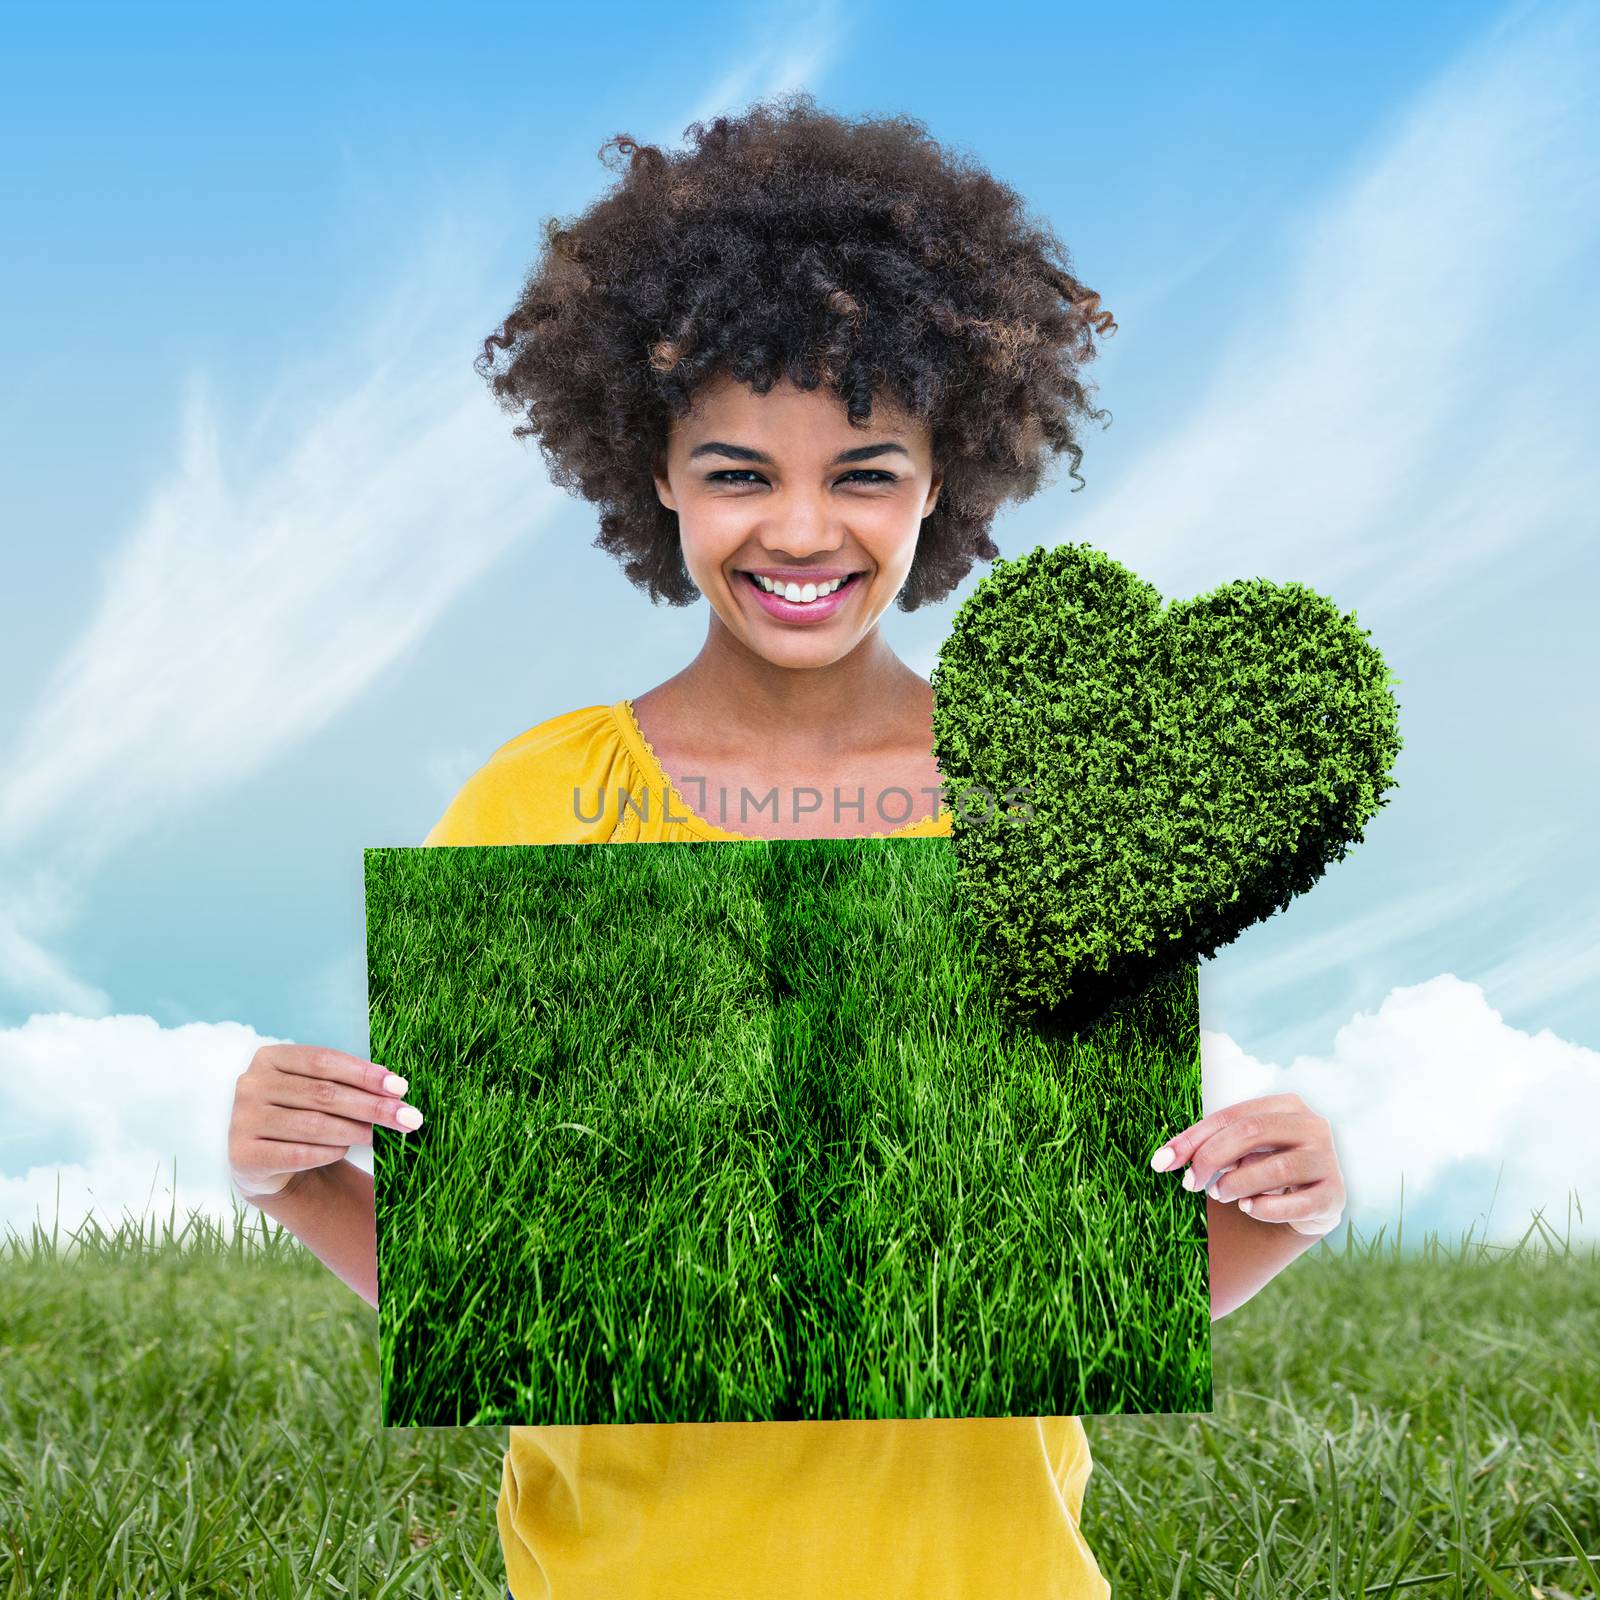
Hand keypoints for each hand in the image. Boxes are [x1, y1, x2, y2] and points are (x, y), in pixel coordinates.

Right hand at [228, 1044, 422, 1200]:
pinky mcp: (242, 1156)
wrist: (264, 1162)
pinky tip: (346, 1151)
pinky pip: (299, 1154)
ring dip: (356, 1131)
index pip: (324, 1061)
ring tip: (383, 1137)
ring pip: (314, 1125)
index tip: (401, 1087)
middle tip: (410, 1118)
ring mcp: (242, 1120)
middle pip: (324, 1093)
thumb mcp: (319, 1091)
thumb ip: (349, 1084)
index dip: (365, 1074)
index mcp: (270, 1057)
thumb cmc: (302, 1115)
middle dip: (373, 1107)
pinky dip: (329, 1152)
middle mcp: (250, 1084)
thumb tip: (397, 1089)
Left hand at [1150, 1092, 1345, 1235]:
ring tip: (1221, 1195)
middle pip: (1252, 1132)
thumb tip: (1160, 1161)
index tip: (1160, 1163)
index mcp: (1286, 1104)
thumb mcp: (1235, 1151)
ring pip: (1276, 1168)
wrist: (1308, 1203)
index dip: (1191, 1139)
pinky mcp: (1335, 1195)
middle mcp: (1313, 1125)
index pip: (1229, 1116)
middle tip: (1191, 1184)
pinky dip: (1266, 1208)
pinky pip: (1298, 1203)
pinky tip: (1249, 1209)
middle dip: (1212, 1159)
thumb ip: (1204, 1148)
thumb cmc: (1263, 1167)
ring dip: (1238, 1184)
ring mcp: (1328, 1160)